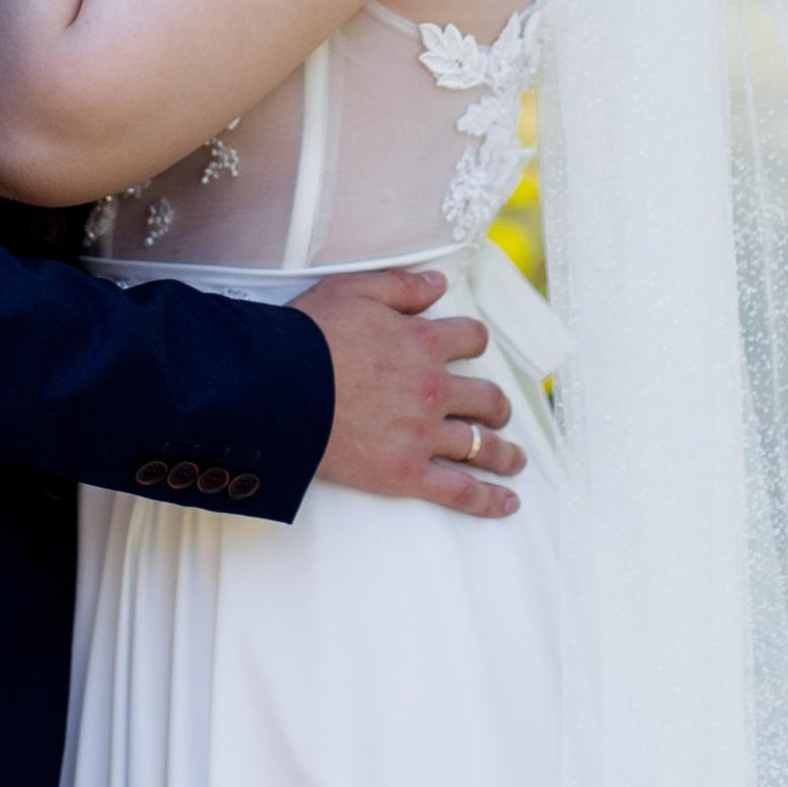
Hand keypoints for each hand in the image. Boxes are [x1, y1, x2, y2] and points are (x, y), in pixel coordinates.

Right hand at [296, 267, 522, 519]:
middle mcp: (432, 388)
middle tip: (495, 413)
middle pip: (487, 397)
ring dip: (504, 453)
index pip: (471, 338)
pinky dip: (488, 499)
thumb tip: (439, 285)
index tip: (472, 350)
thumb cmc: (307, 337)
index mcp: (423, 342)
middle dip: (496, 406)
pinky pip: (460, 490)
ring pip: (481, 445)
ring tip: (513, 459)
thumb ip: (402, 285)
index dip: (474, 343)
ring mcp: (423, 433)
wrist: (274, 387)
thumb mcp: (354, 290)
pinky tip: (506, 502)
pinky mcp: (406, 473)